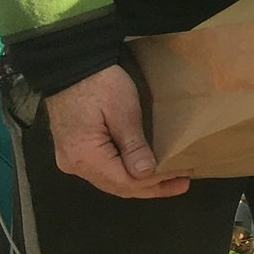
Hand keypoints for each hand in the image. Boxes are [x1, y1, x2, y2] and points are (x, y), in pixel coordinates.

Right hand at [46, 64, 188, 198]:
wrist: (72, 66)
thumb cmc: (100, 84)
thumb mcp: (123, 111)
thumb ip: (133, 146)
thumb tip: (146, 175)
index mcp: (84, 157)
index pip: (125, 182)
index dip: (155, 183)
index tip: (181, 176)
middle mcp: (74, 165)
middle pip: (117, 186)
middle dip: (151, 188)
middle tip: (181, 184)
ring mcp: (72, 159)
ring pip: (110, 180)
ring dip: (140, 182)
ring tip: (170, 179)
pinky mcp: (75, 150)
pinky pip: (104, 169)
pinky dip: (125, 172)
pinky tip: (144, 170)